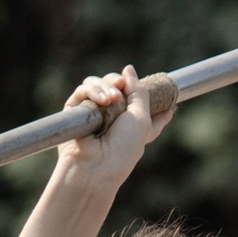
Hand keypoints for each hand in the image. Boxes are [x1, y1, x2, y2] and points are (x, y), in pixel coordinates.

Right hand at [54, 66, 172, 189]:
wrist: (96, 166)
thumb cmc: (123, 148)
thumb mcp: (142, 118)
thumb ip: (138, 91)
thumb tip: (128, 69)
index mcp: (134, 124)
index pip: (146, 105)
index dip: (153, 95)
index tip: (162, 89)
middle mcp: (113, 117)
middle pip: (118, 86)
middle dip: (122, 83)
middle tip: (122, 86)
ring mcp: (94, 113)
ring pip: (99, 84)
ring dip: (107, 86)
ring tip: (112, 98)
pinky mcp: (75, 112)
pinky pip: (83, 91)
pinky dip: (93, 91)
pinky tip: (103, 101)